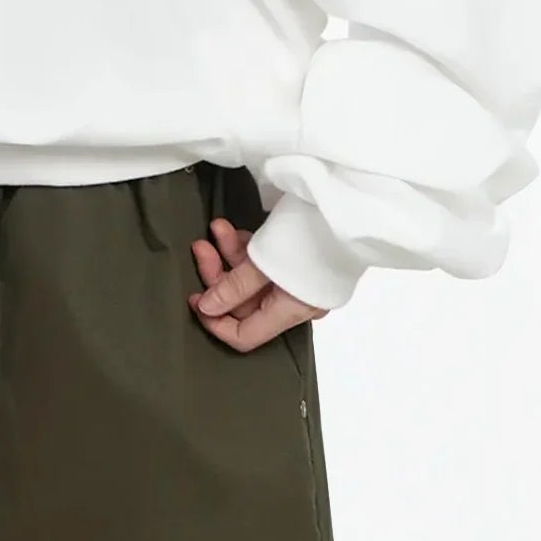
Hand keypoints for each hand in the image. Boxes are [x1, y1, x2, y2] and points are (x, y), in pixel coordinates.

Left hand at [188, 216, 330, 350]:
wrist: (346, 204)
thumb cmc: (311, 234)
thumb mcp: (265, 261)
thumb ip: (235, 288)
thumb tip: (207, 308)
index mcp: (291, 312)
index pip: (246, 336)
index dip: (215, 322)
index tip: (194, 299)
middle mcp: (295, 301)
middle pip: (245, 301)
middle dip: (219, 275)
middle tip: (201, 247)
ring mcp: (298, 279)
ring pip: (252, 277)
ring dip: (230, 254)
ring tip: (216, 228)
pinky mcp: (299, 258)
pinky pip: (265, 262)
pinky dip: (248, 248)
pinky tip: (236, 229)